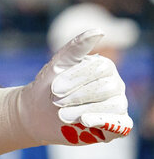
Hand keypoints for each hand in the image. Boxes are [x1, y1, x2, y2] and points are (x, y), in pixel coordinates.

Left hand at [19, 29, 132, 145]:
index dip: (77, 78)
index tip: (54, 88)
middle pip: (108, 88)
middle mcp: (115, 85)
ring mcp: (117, 105)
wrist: (38, 114)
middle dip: (79, 95)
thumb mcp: (58, 65)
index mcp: (103, 67)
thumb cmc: (48, 87)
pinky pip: (120, 125)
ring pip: (114, 106)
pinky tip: (84, 121)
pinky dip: (104, 122)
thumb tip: (98, 31)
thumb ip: (76, 47)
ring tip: (62, 115)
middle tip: (56, 102)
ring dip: (85, 110)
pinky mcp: (115, 126)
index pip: (101, 68)